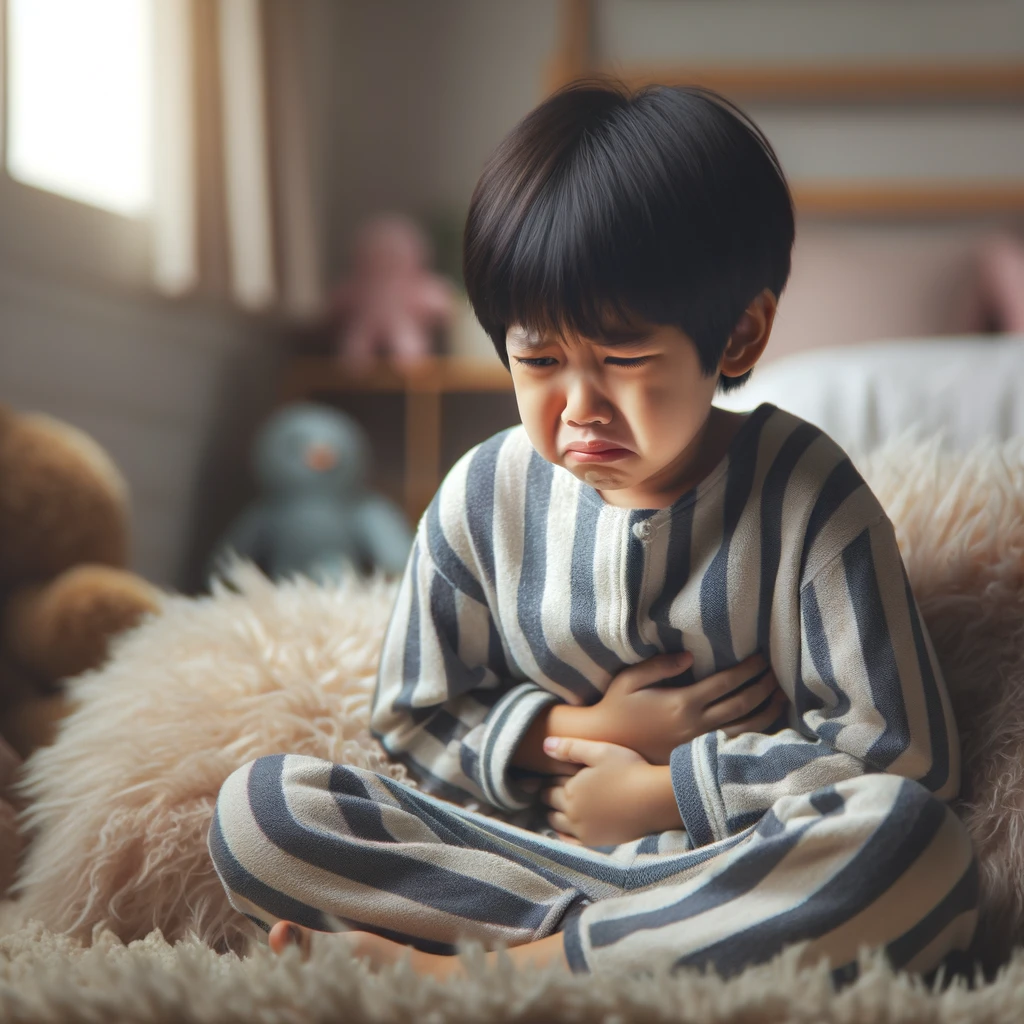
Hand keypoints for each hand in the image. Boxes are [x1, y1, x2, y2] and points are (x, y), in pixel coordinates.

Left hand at [540, 738, 679, 847]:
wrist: (655, 800)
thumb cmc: (629, 770)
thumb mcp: (600, 751)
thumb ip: (570, 748)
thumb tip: (545, 745)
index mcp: (570, 791)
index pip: (548, 787)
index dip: (550, 781)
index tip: (553, 777)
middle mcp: (572, 813)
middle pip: (550, 805)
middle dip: (550, 797)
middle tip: (552, 791)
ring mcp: (583, 831)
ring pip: (556, 824)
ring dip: (555, 814)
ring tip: (559, 807)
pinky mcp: (595, 843)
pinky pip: (569, 842)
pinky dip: (563, 835)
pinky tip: (567, 829)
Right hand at [586, 651, 786, 764]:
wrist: (606, 745)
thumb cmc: (617, 707)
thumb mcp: (630, 679)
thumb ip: (660, 665)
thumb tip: (689, 656)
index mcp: (683, 703)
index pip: (727, 683)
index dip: (748, 670)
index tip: (762, 659)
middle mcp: (696, 725)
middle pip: (743, 705)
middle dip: (764, 688)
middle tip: (776, 674)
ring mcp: (699, 743)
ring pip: (745, 728)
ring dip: (767, 711)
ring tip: (780, 697)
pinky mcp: (697, 756)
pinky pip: (734, 744)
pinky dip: (755, 733)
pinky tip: (764, 723)